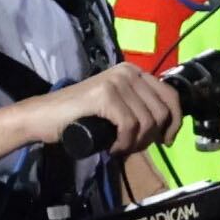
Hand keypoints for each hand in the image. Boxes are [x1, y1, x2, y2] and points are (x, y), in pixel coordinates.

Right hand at [39, 59, 183, 155]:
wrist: (44, 116)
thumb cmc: (80, 116)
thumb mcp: (117, 107)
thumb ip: (137, 106)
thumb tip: (166, 125)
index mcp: (134, 72)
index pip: (170, 95)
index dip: (175, 121)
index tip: (167, 140)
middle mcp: (128, 72)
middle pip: (161, 111)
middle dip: (152, 137)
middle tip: (134, 147)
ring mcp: (116, 82)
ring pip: (147, 121)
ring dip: (136, 143)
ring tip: (120, 147)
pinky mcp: (105, 95)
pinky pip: (130, 126)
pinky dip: (124, 143)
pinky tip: (112, 147)